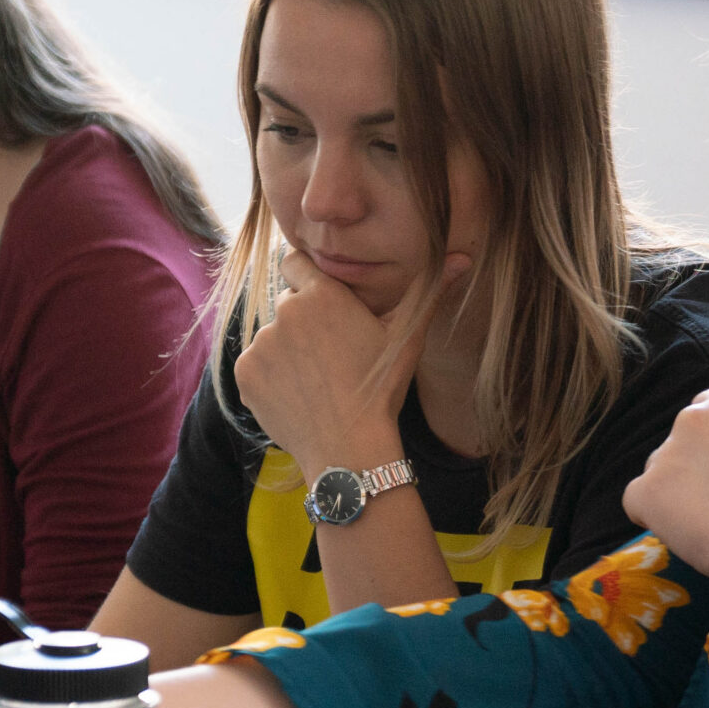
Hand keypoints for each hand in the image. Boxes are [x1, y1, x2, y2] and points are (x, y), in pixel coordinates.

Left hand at [235, 249, 471, 473]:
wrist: (349, 449)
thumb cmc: (381, 391)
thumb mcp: (407, 339)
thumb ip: (428, 292)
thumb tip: (463, 258)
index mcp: (321, 294)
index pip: (294, 261)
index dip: (306, 279)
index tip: (321, 304)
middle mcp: (285, 311)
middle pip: (287, 304)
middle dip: (304, 322)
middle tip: (330, 355)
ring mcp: (261, 343)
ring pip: (272, 337)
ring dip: (287, 352)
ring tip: (317, 382)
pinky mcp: (245, 374)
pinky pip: (256, 366)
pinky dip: (271, 379)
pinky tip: (298, 396)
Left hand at [622, 387, 708, 588]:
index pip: (707, 407)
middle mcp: (692, 419)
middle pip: (681, 440)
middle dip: (692, 466)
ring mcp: (664, 454)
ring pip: (660, 472)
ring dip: (674, 493)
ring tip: (707, 524)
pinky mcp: (644, 490)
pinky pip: (638, 503)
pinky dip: (653, 518)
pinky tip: (685, 533)